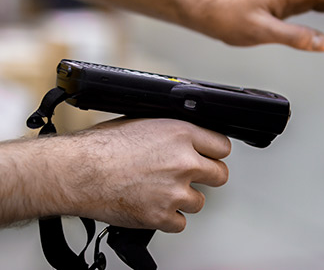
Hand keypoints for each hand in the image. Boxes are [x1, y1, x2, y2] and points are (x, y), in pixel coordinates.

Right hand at [46, 118, 229, 232]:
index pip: (222, 146)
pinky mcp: (162, 216)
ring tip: (161, 191)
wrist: (78, 172)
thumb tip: (185, 139)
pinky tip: (153, 205)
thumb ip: (172, 133)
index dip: (214, 152)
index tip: (209, 156)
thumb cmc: (101, 147)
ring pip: (200, 202)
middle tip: (192, 176)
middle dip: (208, 176)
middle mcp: (184, 162)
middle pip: (220, 175)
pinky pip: (180, 223)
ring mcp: (175, 191)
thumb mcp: (144, 123)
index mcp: (181, 134)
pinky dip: (168, 218)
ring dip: (184, 199)